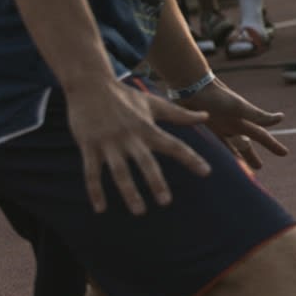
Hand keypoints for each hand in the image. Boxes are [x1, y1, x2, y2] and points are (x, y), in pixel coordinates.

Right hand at [64, 76, 212, 213]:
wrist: (90, 84)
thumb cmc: (125, 96)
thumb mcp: (154, 104)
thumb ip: (180, 114)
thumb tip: (206, 117)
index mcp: (148, 128)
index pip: (174, 145)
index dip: (191, 158)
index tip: (206, 172)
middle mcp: (130, 136)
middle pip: (145, 162)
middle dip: (156, 182)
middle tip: (165, 202)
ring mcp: (108, 142)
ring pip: (119, 171)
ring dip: (129, 192)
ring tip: (139, 211)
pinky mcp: (88, 146)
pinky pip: (91, 172)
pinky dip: (95, 191)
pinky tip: (100, 209)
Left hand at [181, 78, 288, 172]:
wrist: (191, 85)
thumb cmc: (216, 96)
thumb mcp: (238, 107)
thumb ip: (257, 116)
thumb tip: (281, 118)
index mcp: (242, 121)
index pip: (261, 136)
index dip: (273, 145)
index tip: (285, 154)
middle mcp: (231, 125)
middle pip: (244, 144)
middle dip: (251, 155)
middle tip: (258, 167)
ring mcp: (217, 126)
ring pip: (229, 145)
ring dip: (235, 155)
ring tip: (238, 164)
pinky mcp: (203, 126)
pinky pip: (214, 142)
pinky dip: (218, 151)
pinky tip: (216, 155)